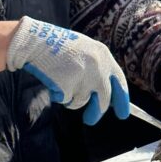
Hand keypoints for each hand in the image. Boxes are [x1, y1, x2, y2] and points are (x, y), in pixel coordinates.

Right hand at [6, 17, 128, 124]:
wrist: (37, 41)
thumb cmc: (60, 47)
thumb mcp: (86, 51)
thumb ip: (98, 69)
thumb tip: (107, 96)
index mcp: (104, 56)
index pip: (120, 82)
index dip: (122, 100)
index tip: (123, 114)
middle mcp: (98, 67)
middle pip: (104, 100)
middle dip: (96, 112)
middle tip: (90, 120)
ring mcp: (83, 76)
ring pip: (81, 101)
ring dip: (71, 99)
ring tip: (61, 81)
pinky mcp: (68, 85)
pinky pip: (65, 99)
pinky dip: (59, 95)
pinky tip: (54, 80)